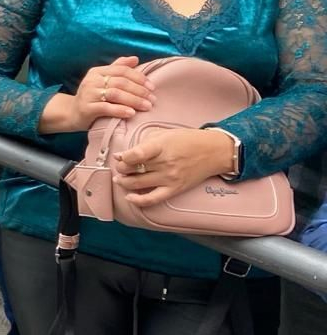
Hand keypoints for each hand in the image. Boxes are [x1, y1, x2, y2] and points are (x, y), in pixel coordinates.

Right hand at [40, 56, 153, 134]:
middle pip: (121, 82)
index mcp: (97, 71)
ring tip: (146, 107)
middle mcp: (92, 81)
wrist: (72, 113)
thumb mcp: (103, 80)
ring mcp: (88, 94)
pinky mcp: (86, 108)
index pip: (122, 70)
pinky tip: (132, 113)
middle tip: (152, 99)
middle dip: (139, 91)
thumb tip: (135, 58)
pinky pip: (106, 108)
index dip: (139, 77)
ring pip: (115, 94)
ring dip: (134, 100)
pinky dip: (120, 110)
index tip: (152, 87)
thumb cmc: (92, 96)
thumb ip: (118, 68)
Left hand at [111, 129, 235, 206]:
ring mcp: (169, 178)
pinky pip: (152, 199)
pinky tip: (129, 197)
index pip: (135, 155)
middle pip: (132, 170)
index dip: (123, 157)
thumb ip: (142, 144)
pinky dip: (137, 200)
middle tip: (121, 167)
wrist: (214, 151)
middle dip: (121, 169)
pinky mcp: (174, 189)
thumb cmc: (187, 140)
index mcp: (161, 146)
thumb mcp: (164, 134)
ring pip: (137, 184)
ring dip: (124, 182)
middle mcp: (164, 163)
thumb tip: (120, 156)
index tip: (121, 156)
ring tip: (121, 178)